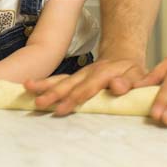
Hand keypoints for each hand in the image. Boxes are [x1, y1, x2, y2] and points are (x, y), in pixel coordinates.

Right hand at [23, 56, 148, 115]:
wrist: (123, 58)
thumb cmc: (133, 73)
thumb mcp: (139, 76)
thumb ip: (130, 82)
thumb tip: (117, 86)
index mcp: (104, 74)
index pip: (88, 88)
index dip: (75, 98)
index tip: (61, 109)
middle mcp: (88, 73)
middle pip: (69, 84)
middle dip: (53, 94)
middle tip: (39, 103)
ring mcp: (79, 74)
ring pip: (60, 80)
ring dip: (44, 86)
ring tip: (27, 89)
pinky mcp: (74, 78)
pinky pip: (58, 80)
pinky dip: (43, 83)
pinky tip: (28, 85)